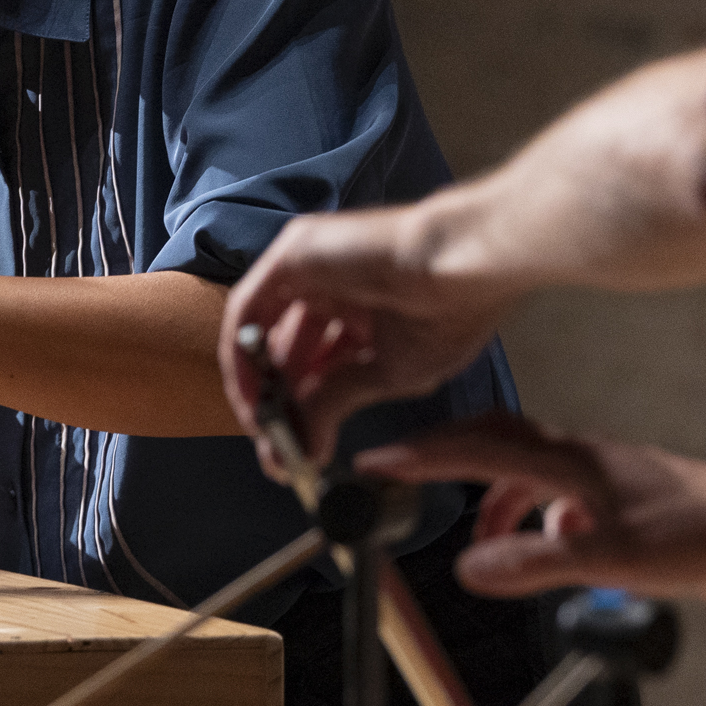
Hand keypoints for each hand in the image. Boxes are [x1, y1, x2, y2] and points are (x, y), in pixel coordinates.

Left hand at [220, 199, 524, 464]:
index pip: (313, 365)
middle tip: (275, 450)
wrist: (461, 267)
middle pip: (283, 352)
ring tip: (267, 431)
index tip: (295, 453)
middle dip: (277, 404)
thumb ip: (335, 402)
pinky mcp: (293, 252)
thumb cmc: (446, 314)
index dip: (301, 411)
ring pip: (261, 332)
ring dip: (258, 386)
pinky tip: (255, 396)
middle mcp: (329, 287)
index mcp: (359, 312)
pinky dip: (245, 356)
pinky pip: (250, 309)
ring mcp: (308, 266)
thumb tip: (306, 446)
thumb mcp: (385, 373)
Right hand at [357, 411, 705, 613]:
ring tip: (475, 546)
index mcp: (572, 459)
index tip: (375, 461)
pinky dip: (538, 525)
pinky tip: (547, 553)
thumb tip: (470, 568)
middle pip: (496, 446)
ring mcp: (609, 484)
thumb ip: (534, 562)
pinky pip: (564, 505)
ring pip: (530, 478)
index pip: (476, 445)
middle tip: (403, 482)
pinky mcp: (631, 510)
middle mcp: (585, 462)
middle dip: (445, 462)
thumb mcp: (608, 557)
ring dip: (494, 504)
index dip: (420, 453)